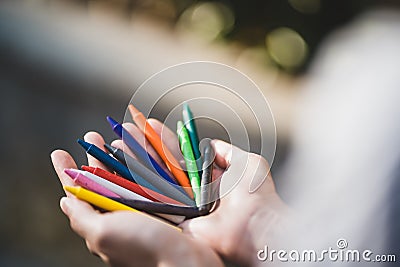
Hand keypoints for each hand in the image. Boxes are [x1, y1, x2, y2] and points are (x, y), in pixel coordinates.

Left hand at [51, 132, 222, 266]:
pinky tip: (144, 144)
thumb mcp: (103, 234)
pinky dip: (149, 156)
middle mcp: (124, 213)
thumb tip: (65, 201)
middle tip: (91, 136)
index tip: (59, 153)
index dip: (67, 173)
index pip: (80, 194)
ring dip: (123, 151)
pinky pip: (155, 172)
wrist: (189, 258)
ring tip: (116, 134)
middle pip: (105, 178)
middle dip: (96, 156)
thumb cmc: (143, 248)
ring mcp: (147, 205)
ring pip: (131, 171)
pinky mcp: (168, 198)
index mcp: (105, 223)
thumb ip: (82, 217)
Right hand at [111, 119, 290, 265]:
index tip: (146, 124)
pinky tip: (119, 170)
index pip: (177, 154)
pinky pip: (150, 202)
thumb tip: (210, 142)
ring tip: (115, 143)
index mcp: (204, 177)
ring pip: (151, 181)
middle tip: (124, 130)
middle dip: (142, 147)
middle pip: (160, 165)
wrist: (257, 226)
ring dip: (133, 162)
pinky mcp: (174, 221)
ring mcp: (180, 206)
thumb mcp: (246, 162)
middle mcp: (189, 191)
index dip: (161, 139)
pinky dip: (134, 187)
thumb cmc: (256, 193)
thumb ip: (226, 151)